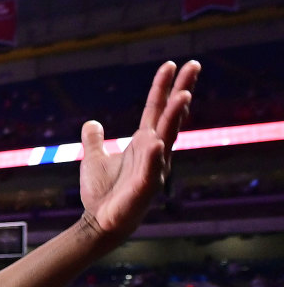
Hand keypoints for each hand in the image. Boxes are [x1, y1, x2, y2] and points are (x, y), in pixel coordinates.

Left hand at [79, 60, 199, 241]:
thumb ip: (95, 140)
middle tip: (194, 65)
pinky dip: (154, 156)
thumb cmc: (102, 192)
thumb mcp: (94, 159)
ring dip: (175, 117)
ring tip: (183, 95)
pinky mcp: (145, 188)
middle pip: (170, 116)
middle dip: (182, 91)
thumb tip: (91, 123)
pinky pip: (152, 169)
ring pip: (167, 138)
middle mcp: (153, 151)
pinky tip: (156, 142)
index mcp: (143, 143)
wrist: (99, 222)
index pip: (155, 109)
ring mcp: (153, 168)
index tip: (170, 64)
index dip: (162, 87)